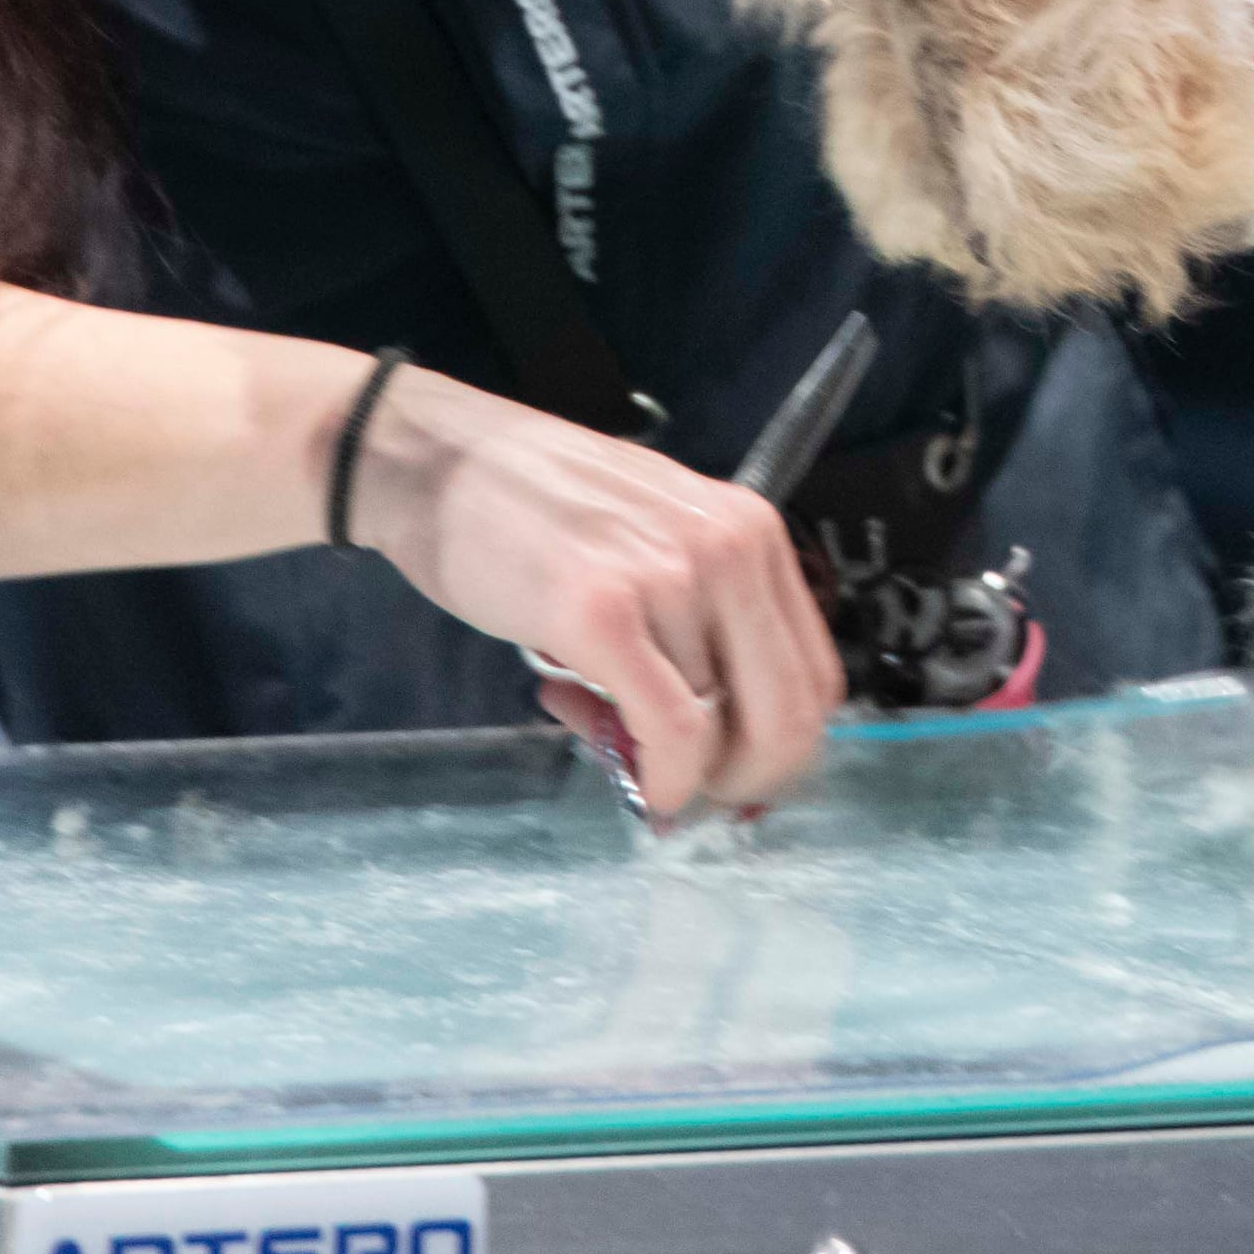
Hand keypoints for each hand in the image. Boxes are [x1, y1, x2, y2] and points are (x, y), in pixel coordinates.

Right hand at [342, 368, 841, 817]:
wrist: (438, 462)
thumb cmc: (540, 507)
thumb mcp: (654, 540)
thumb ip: (699, 618)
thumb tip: (721, 733)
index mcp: (752, 531)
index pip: (815, 675)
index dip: (780, 748)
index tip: (730, 772)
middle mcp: (730, 548)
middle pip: (792, 715)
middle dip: (748, 781)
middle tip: (691, 791)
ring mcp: (669, 579)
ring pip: (725, 731)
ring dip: (673, 769)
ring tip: (600, 724)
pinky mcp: (603, 613)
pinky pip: (672, 731)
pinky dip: (663, 778)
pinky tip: (629, 773)